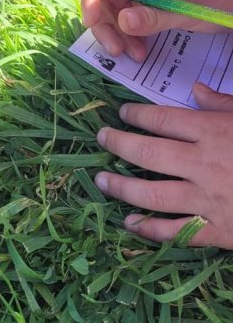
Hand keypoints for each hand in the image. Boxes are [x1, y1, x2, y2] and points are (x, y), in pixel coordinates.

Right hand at [81, 0, 232, 61]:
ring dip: (118, 35)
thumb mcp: (189, 10)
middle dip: (104, 25)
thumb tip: (122, 21)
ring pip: (115, 11)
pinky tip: (141, 51)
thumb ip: (155, 17)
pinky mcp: (152, 5)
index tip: (90, 23)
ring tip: (136, 56)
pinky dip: (131, 36)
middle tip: (116, 51)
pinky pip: (131, 19)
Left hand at [95, 84, 232, 246]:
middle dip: (118, 144)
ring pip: (152, 193)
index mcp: (214, 131)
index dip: (137, 115)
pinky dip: (149, 229)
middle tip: (101, 138)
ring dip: (122, 187)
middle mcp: (204, 164)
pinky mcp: (217, 230)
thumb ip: (225, 104)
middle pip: (148, 152)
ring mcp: (208, 199)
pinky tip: (130, 222)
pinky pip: (176, 231)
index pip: (163, 119)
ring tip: (102, 180)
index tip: (121, 113)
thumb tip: (196, 91)